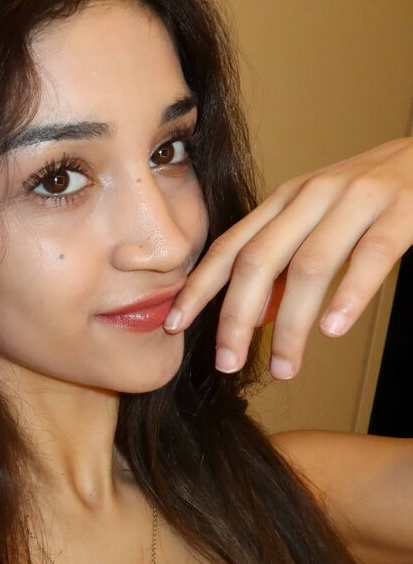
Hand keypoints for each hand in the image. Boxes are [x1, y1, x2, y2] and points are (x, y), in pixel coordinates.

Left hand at [163, 137, 412, 378]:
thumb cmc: (374, 196)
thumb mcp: (318, 221)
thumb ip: (285, 263)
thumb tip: (252, 316)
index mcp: (286, 200)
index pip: (230, 246)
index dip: (199, 287)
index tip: (174, 326)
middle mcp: (313, 196)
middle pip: (257, 260)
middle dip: (234, 317)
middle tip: (226, 363)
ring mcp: (357, 199)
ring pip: (309, 266)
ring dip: (290, 325)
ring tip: (284, 367)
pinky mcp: (403, 209)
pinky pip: (371, 256)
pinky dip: (349, 296)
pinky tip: (333, 330)